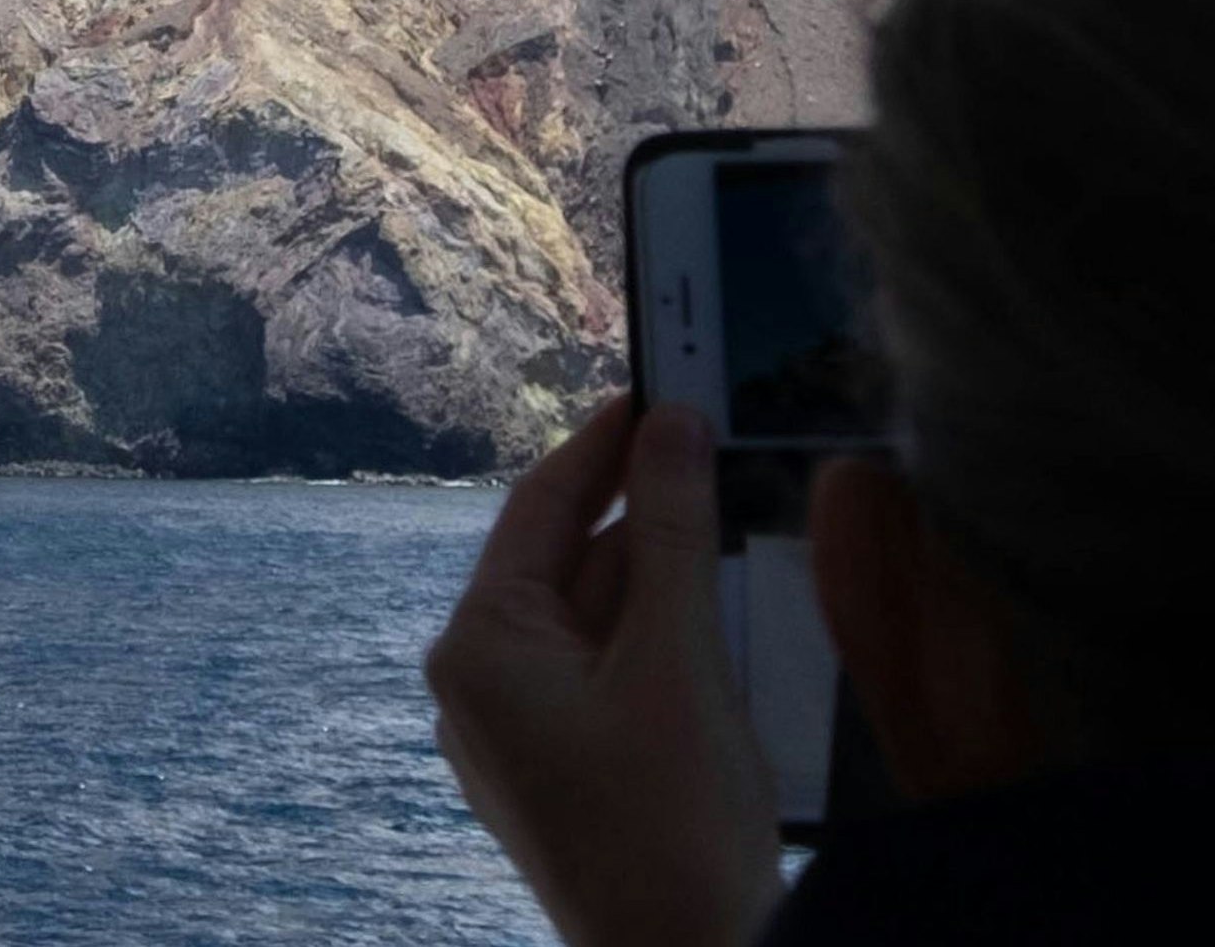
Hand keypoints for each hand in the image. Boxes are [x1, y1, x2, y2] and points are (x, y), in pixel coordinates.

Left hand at [426, 397, 780, 946]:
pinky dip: (660, 640)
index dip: (602, 443)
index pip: (538, 508)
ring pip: (594, 623)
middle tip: (715, 444)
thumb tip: (670, 426)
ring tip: (735, 518)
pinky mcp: (564, 775)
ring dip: (662, 577)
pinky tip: (722, 618)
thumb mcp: (679, 660)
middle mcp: (478, 688)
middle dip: (643, 511)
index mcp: (479, 648)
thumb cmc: (673, 828)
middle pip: (567, 563)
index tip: (654, 387)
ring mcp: (516, 738)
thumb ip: (675, 534)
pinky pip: (607, 677)